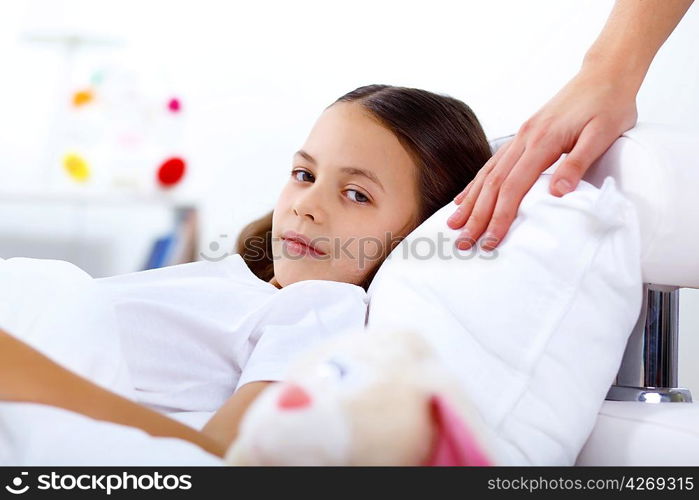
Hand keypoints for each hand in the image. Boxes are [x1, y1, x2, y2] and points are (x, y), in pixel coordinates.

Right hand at [446, 66, 638, 250]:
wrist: (605, 73)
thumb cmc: (609, 104)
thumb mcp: (603, 134)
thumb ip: (577, 163)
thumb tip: (558, 193)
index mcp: (542, 141)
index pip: (513, 187)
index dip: (500, 217)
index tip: (491, 241)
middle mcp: (524, 139)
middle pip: (493, 184)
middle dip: (477, 216)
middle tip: (463, 242)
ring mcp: (520, 137)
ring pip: (487, 174)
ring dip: (470, 202)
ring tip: (454, 224)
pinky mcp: (523, 136)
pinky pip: (493, 164)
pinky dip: (476, 183)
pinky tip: (466, 197)